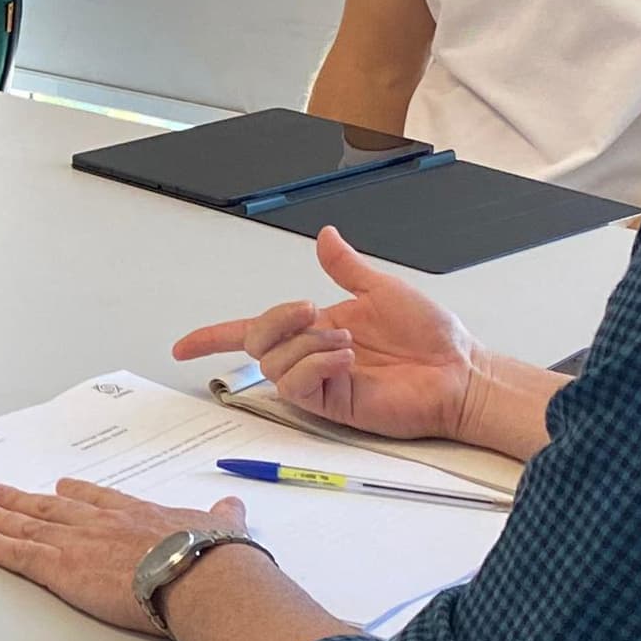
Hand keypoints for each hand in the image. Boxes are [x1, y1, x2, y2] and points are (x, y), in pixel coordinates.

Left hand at [0, 479, 249, 637]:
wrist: (201, 573)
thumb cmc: (215, 556)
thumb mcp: (222, 526)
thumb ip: (223, 516)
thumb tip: (233, 507)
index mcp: (138, 515)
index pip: (98, 501)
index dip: (75, 496)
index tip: (60, 488)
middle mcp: (101, 524)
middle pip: (51, 510)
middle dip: (22, 501)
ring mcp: (77, 543)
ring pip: (26, 527)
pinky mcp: (61, 569)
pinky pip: (17, 555)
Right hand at [176, 223, 485, 443]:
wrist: (458, 371)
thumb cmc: (431, 337)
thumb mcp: (383, 288)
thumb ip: (346, 267)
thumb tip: (325, 237)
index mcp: (314, 329)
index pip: (252, 332)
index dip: (212, 338)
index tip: (182, 346)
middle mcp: (310, 356)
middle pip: (256, 342)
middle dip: (275, 322)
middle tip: (312, 311)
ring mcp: (319, 383)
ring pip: (275, 364)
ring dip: (308, 345)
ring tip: (348, 344)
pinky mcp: (331, 404)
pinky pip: (299, 385)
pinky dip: (316, 366)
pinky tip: (346, 359)